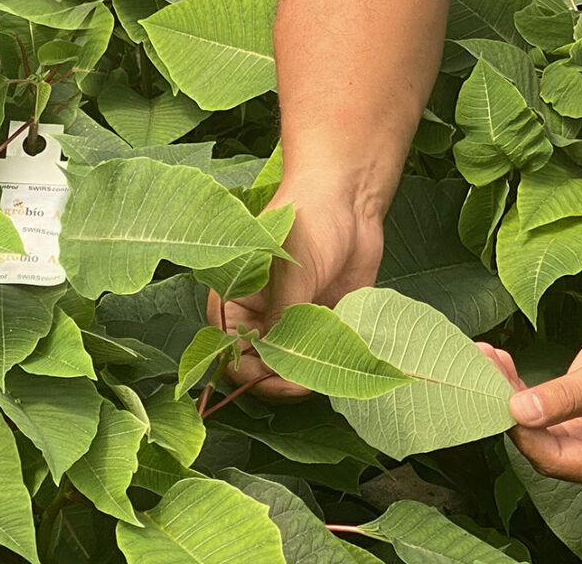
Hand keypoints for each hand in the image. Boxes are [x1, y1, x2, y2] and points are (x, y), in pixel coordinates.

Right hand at [207, 172, 388, 398]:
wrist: (350, 199)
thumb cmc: (306, 223)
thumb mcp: (290, 274)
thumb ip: (283, 321)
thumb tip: (278, 367)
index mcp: (235, 304)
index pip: (231, 354)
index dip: (252, 374)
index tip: (280, 379)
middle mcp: (261, 319)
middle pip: (263, 368)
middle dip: (283, 380)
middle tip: (309, 382)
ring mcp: (294, 323)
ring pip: (294, 368)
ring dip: (310, 375)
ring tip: (329, 370)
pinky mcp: (325, 324)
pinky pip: (324, 356)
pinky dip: (333, 364)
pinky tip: (346, 362)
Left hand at [478, 313, 581, 484]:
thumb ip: (568, 398)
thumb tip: (520, 411)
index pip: (552, 458)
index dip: (522, 434)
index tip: (498, 403)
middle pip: (535, 438)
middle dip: (503, 405)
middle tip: (478, 372)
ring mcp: (580, 427)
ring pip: (530, 417)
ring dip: (504, 388)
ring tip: (483, 358)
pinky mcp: (571, 406)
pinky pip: (536, 400)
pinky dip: (515, 381)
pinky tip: (499, 360)